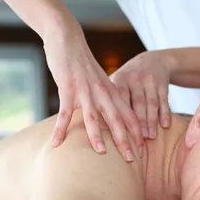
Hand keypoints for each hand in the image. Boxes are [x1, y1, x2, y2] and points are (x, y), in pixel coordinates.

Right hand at [45, 25, 142, 161]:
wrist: (68, 39)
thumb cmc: (84, 64)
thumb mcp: (101, 82)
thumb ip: (108, 99)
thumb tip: (113, 120)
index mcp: (112, 93)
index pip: (129, 116)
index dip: (137, 134)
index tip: (143, 152)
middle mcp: (102, 93)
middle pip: (117, 121)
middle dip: (125, 141)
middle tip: (132, 160)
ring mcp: (85, 92)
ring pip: (94, 118)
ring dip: (98, 136)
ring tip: (102, 154)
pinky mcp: (67, 90)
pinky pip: (63, 113)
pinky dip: (60, 129)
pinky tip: (56, 143)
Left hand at [109, 50, 171, 138]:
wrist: (152, 60)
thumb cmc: (128, 79)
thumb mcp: (116, 82)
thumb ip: (104, 98)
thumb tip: (83, 121)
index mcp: (119, 80)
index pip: (118, 102)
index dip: (117, 121)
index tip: (116, 139)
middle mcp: (134, 79)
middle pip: (137, 104)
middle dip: (137, 125)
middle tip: (135, 144)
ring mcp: (149, 80)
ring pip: (151, 103)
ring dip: (151, 121)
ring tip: (150, 138)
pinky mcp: (162, 82)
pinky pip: (164, 100)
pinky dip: (165, 113)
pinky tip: (165, 126)